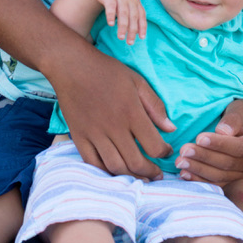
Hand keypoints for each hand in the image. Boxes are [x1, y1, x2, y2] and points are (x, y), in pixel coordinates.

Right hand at [52, 45, 173, 180]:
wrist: (71, 66)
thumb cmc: (107, 71)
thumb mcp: (137, 81)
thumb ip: (155, 106)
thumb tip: (171, 129)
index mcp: (131, 112)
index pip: (154, 146)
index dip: (164, 153)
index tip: (166, 151)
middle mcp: (113, 127)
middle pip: (135, 162)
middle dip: (150, 172)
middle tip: (156, 174)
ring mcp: (94, 134)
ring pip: (114, 167)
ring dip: (130, 176)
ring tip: (140, 176)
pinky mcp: (78, 137)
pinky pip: (93, 163)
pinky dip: (106, 171)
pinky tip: (116, 170)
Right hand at [94, 0, 145, 44]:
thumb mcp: (128, 3)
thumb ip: (133, 15)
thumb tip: (138, 32)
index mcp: (136, 2)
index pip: (142, 15)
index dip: (142, 26)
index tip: (141, 38)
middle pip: (133, 16)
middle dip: (132, 30)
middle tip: (130, 42)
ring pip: (123, 13)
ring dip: (122, 26)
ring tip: (120, 37)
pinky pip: (111, 6)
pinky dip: (111, 15)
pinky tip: (110, 24)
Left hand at [175, 97, 242, 184]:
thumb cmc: (241, 113)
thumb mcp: (241, 108)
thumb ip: (234, 118)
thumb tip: (223, 131)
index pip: (239, 148)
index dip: (219, 144)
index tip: (199, 138)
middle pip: (227, 164)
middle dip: (204, 157)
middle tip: (184, 150)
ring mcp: (242, 173)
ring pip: (220, 175)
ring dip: (198, 170)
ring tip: (180, 162)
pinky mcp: (230, 178)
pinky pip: (215, 182)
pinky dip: (199, 180)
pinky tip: (184, 174)